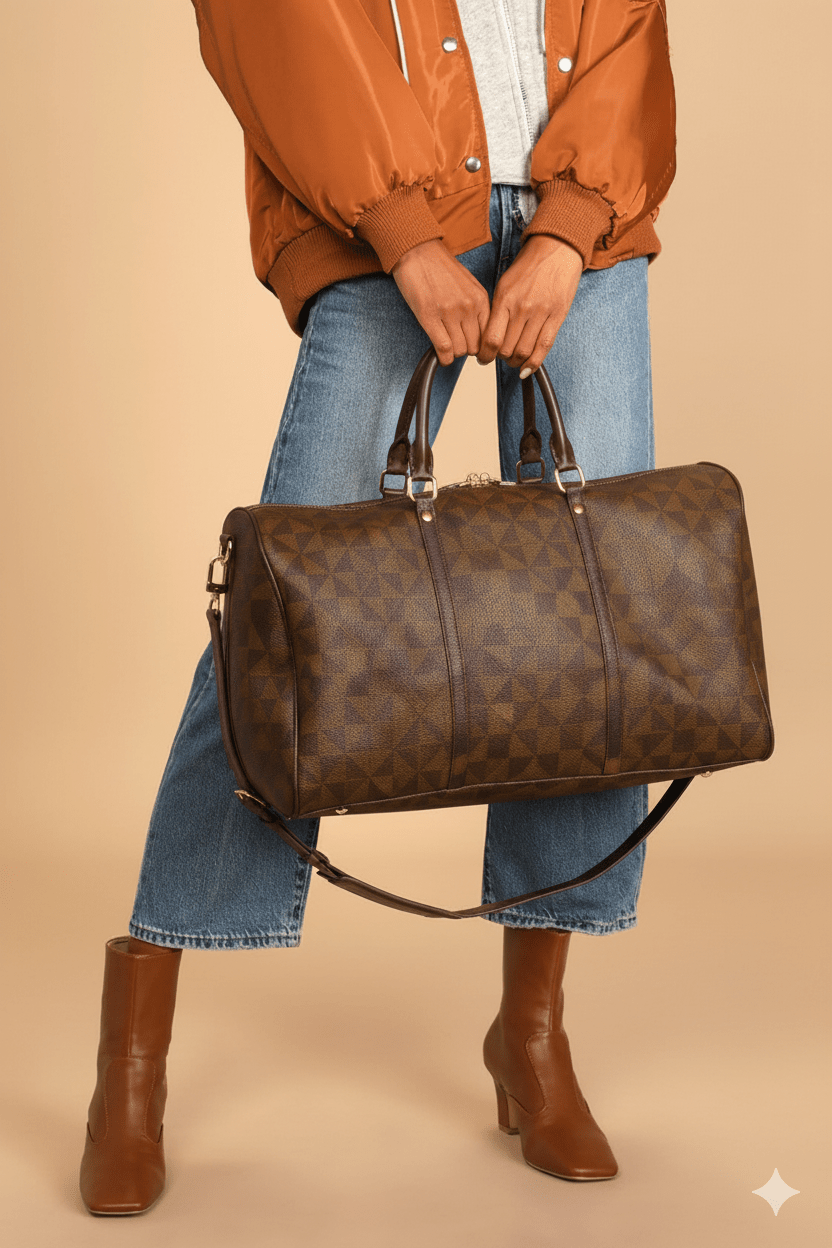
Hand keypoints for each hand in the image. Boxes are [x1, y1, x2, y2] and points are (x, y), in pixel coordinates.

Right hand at [391, 240, 490, 365]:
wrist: (418, 252)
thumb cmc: (439, 268)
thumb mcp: (468, 286)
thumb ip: (476, 308)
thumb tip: (477, 334)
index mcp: (480, 299)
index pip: (489, 335)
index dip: (480, 346)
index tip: (471, 345)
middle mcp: (468, 306)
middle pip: (474, 347)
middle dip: (465, 350)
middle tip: (456, 344)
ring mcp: (449, 312)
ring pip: (459, 351)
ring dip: (452, 353)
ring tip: (445, 345)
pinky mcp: (430, 316)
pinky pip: (444, 349)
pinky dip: (442, 357)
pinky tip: (439, 354)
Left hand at [476, 235, 582, 375]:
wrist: (557, 248)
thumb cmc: (530, 265)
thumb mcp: (505, 283)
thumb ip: (497, 310)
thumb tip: (489, 336)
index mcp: (504, 298)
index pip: (490, 339)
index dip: (485, 355)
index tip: (483, 358)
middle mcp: (521, 307)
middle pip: (506, 349)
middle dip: (500, 358)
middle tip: (500, 357)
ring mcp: (541, 312)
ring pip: (524, 352)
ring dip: (516, 362)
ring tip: (513, 360)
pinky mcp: (557, 316)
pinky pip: (544, 347)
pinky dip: (534, 363)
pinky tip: (527, 368)